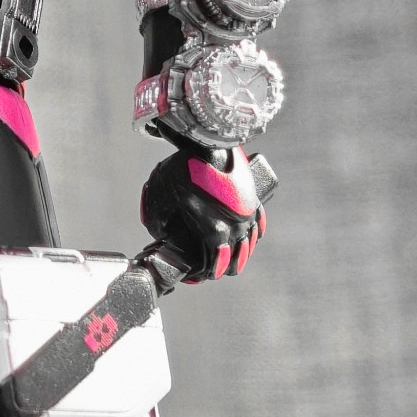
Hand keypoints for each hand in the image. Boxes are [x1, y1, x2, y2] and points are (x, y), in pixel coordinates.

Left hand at [140, 145, 268, 281]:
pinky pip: (258, 221)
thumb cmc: (182, 169)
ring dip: (242, 253)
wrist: (205, 141)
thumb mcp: (158, 200)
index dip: (208, 273)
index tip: (201, 275)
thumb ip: (158, 223)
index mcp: (213, 229)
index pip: (216, 263)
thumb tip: (160, 234)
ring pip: (249, 241)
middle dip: (225, 267)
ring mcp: (246, 210)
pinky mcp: (250, 196)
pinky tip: (251, 237)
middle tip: (217, 271)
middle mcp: (235, 224)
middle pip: (237, 257)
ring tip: (235, 261)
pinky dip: (254, 233)